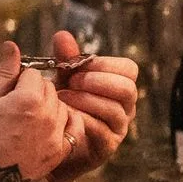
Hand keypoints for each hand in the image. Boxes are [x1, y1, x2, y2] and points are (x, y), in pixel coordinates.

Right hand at [0, 42, 73, 181]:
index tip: (7, 94)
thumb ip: (4, 72)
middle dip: (34, 94)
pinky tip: (40, 133)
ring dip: (46, 110)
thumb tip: (12, 45)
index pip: (35, 74)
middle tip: (13, 109)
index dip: (19, 81)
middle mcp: (49, 115)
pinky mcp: (60, 151)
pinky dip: (59, 127)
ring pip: (60, 108)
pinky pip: (69, 129)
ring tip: (23, 124)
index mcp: (29, 98)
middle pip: (50, 90)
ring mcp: (57, 134)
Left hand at [42, 30, 139, 181]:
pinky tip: (66, 115)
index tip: (79, 65)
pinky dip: (83, 120)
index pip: (129, 69)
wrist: (53, 144)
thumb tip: (62, 35)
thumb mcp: (64, 81)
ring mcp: (118, 127)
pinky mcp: (107, 146)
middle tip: (71, 82)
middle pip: (128, 89)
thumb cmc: (64, 108)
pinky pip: (102, 131)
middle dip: (98, 82)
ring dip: (87, 100)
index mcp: (119, 87)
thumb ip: (66, 59)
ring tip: (62, 98)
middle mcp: (125, 107)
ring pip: (116, 110)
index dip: (105, 64)